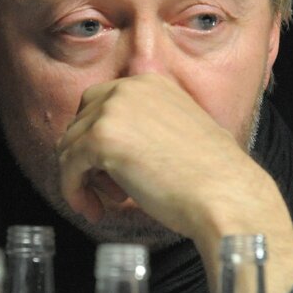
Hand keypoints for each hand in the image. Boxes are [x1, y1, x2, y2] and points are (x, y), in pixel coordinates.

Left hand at [56, 74, 292, 292]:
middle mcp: (129, 88)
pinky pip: (68, 168)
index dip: (99, 140)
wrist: (225, 194)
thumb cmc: (211, 176)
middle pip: (79, 123)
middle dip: (87, 158)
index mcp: (150, 82)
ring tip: (106, 203)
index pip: (100, 105)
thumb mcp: (179, 131)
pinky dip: (74, 192)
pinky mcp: (100, 139)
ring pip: (69, 146)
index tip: (112, 171)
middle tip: (111, 190)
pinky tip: (93, 210)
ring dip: (82, 179)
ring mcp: (112, 111)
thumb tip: (114, 147)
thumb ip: (147, 127)